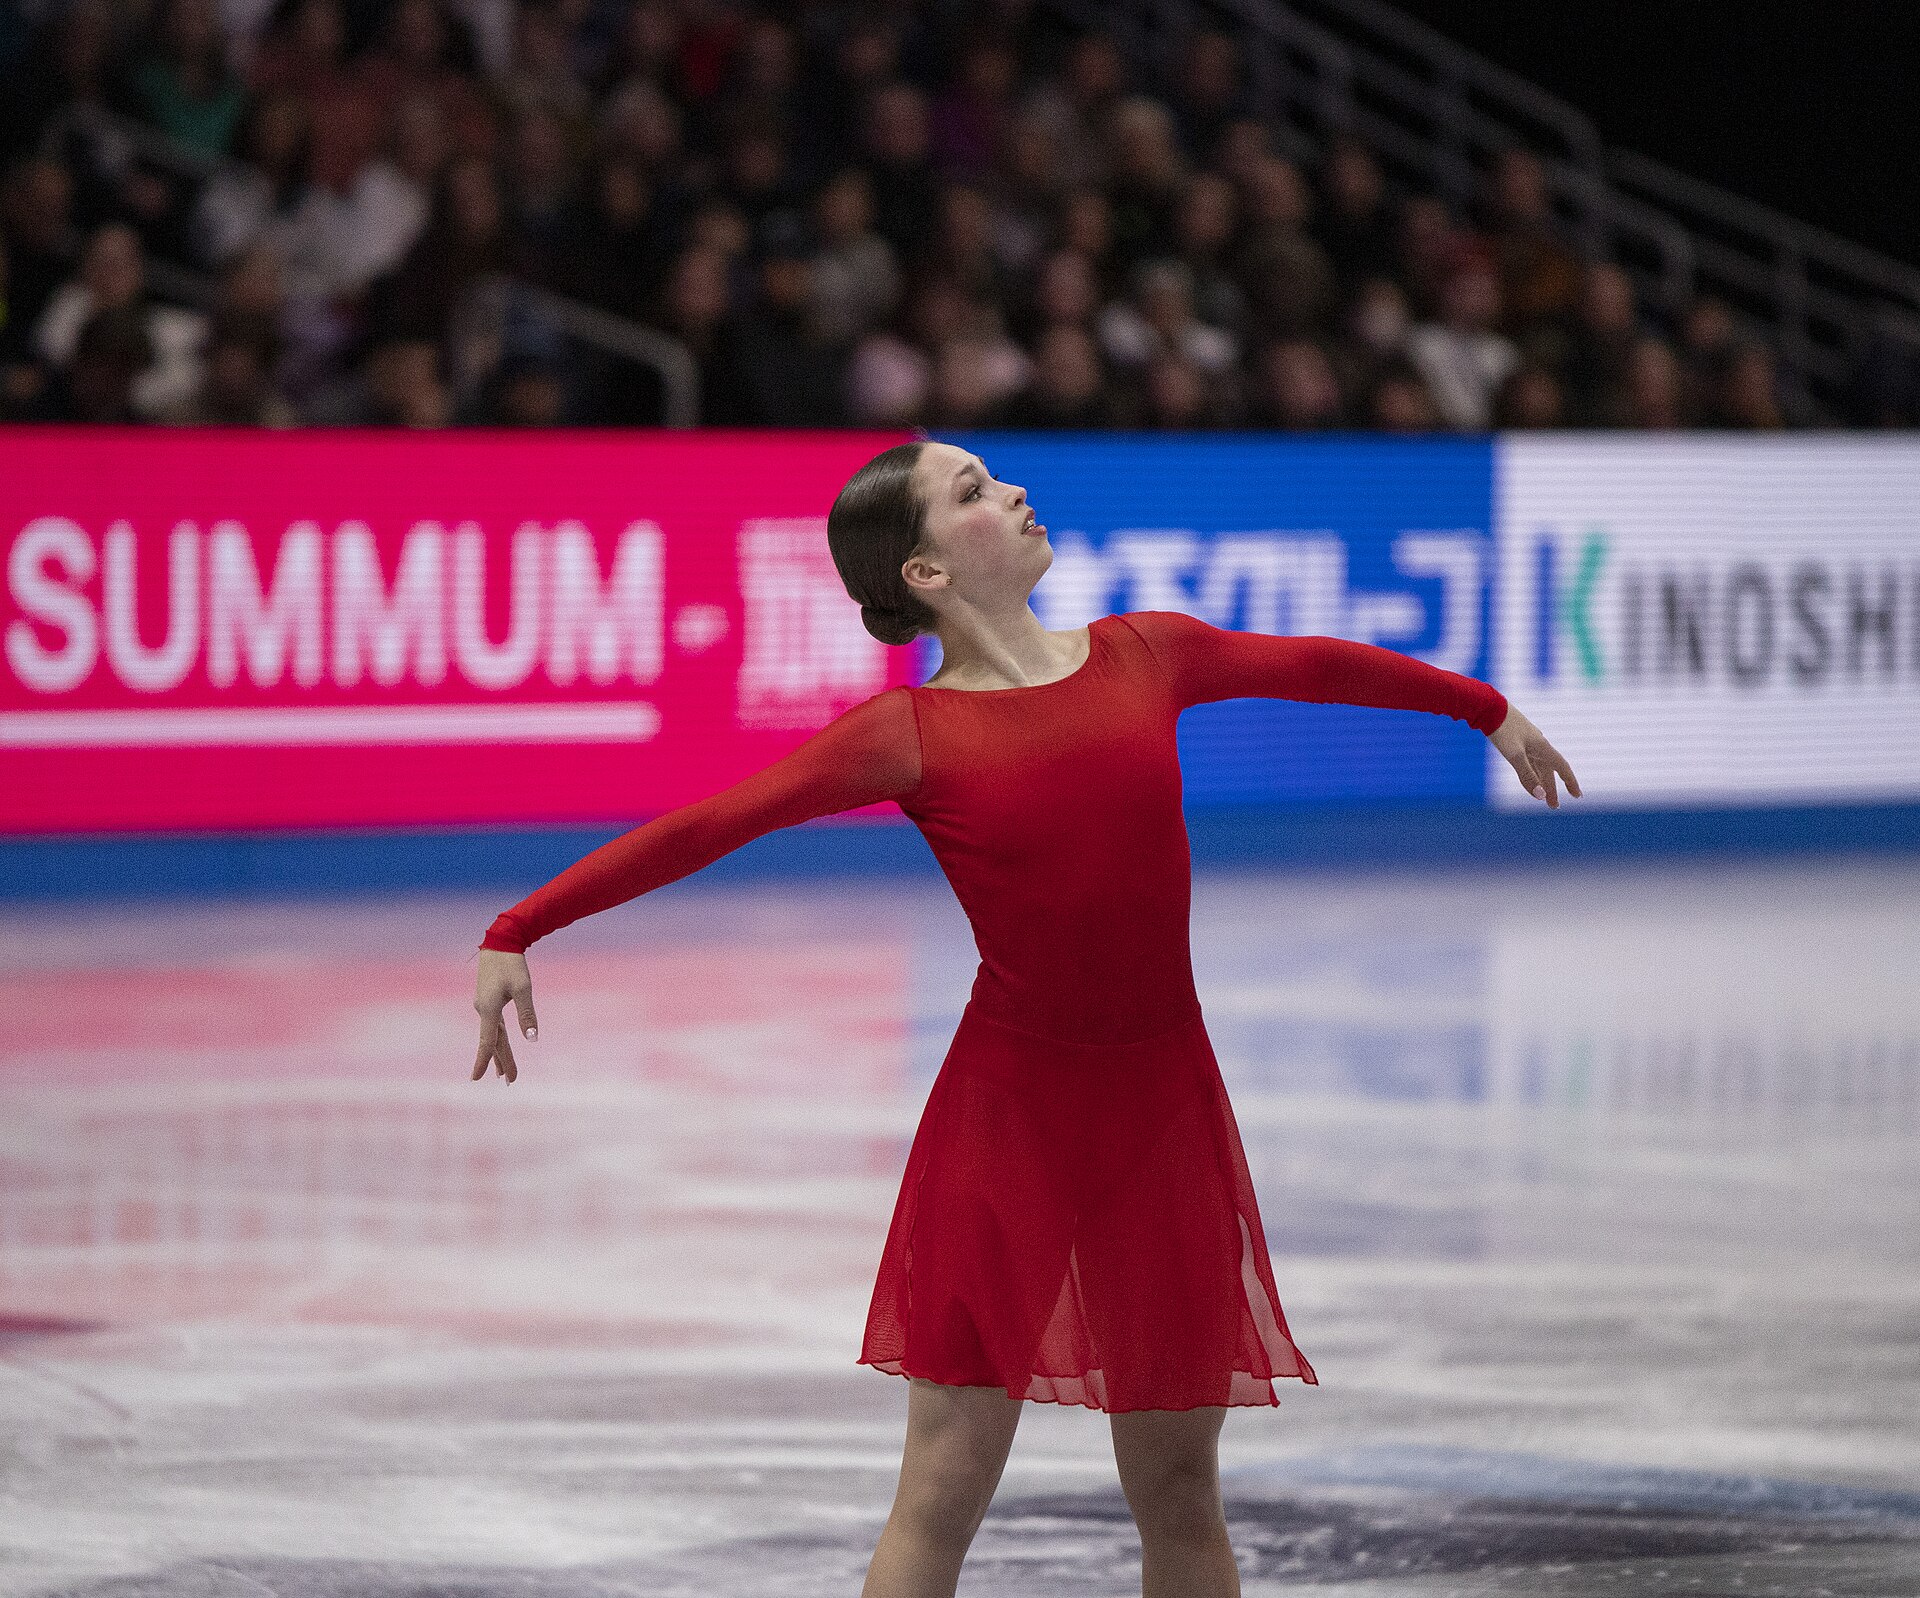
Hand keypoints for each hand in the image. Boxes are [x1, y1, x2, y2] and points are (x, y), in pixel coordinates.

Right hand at [472, 948, 537, 1081]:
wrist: (500, 942)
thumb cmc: (512, 964)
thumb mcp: (524, 988)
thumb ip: (527, 1014)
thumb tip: (532, 1039)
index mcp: (489, 1009)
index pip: (487, 1041)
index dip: (483, 1061)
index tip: (476, 1079)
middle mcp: (483, 1010)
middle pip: (493, 1042)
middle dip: (501, 1062)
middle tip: (510, 1081)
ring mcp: (484, 1006)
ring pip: (492, 1035)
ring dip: (499, 1053)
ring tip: (502, 1074)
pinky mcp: (488, 1001)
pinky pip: (492, 1026)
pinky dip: (497, 1039)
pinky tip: (499, 1047)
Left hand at [1489, 705, 1580, 808]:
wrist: (1487, 706)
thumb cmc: (1502, 729)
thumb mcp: (1514, 754)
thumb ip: (1527, 775)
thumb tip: (1540, 796)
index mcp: (1542, 747)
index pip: (1562, 767)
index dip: (1570, 782)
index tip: (1577, 796)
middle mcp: (1538, 744)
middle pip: (1549, 770)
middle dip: (1552, 789)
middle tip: (1554, 806)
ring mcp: (1527, 742)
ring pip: (1538, 766)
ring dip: (1541, 781)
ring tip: (1542, 797)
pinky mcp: (1516, 739)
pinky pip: (1529, 760)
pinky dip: (1531, 771)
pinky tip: (1530, 775)